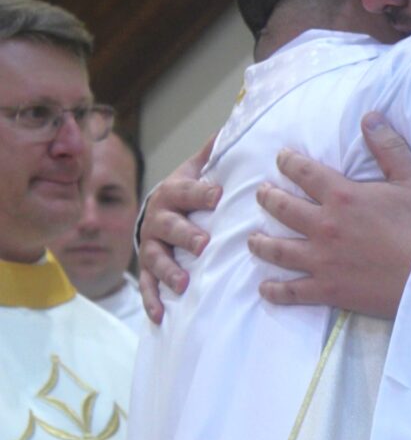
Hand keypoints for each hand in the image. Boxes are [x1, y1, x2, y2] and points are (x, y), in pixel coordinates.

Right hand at [138, 135, 219, 322]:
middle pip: (169, 226)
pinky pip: (147, 286)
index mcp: (174, 193)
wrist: (155, 213)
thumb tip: (235, 124)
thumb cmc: (187, 193)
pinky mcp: (146, 270)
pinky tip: (161, 315)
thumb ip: (214, 153)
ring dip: (169, 271)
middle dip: (185, 235)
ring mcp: (150, 246)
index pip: (186, 190)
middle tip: (204, 244)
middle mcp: (158, 219)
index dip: (200, 192)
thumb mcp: (197, 170)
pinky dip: (152, 301)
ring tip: (184, 284)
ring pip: (156, 259)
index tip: (218, 194)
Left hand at [248, 113, 410, 317]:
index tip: (281, 158)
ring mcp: (322, 260)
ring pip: (279, 250)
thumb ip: (388, 147)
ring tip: (252, 239)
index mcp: (343, 196)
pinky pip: (292, 291)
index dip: (289, 162)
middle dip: (268, 198)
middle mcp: (324, 226)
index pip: (304, 173)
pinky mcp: (328, 289)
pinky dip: (275, 290)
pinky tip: (264, 287)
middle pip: (283, 209)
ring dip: (261, 243)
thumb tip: (370, 117)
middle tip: (261, 194)